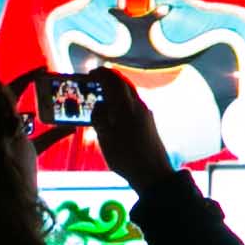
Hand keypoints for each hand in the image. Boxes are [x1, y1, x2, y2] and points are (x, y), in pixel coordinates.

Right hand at [89, 71, 178, 192]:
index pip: (113, 81)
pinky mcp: (148, 121)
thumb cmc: (125, 156)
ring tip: (102, 92)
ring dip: (116, 88)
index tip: (91, 72)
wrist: (152, 172)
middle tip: (95, 79)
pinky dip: (121, 99)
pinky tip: (114, 109)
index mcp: (126, 107)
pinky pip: (133, 102)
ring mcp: (145, 113)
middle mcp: (138, 105)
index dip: (102, 74)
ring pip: (129, 93)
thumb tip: (99, 105)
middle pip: (124, 83)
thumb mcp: (105, 138)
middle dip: (109, 78)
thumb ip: (99, 117)